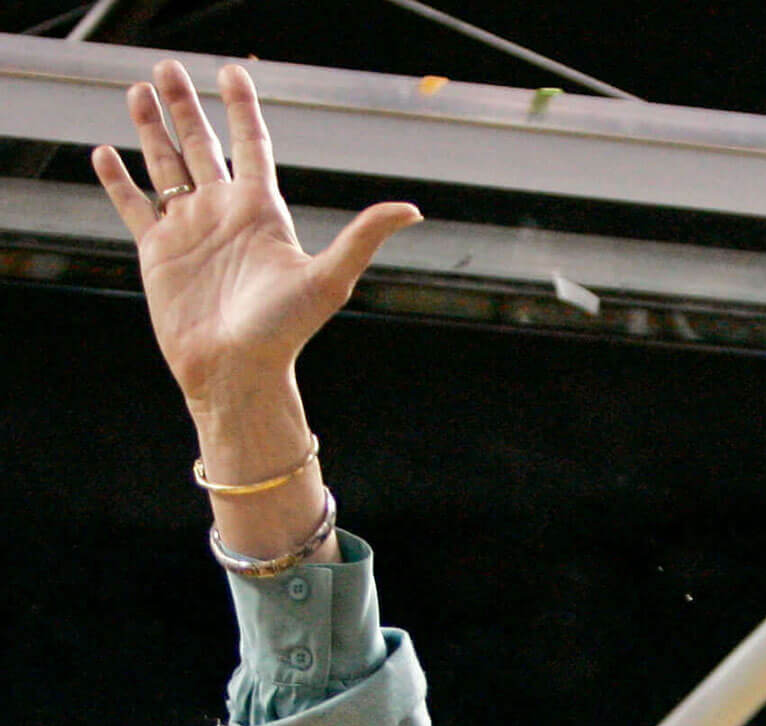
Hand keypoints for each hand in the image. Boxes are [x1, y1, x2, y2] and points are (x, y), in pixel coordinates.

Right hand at [92, 60, 418, 422]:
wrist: (237, 373)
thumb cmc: (285, 331)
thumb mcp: (329, 278)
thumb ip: (364, 236)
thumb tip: (412, 209)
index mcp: (262, 212)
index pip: (251, 145)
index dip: (241, 107)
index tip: (233, 71)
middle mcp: (224, 214)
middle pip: (202, 145)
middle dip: (186, 106)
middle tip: (167, 65)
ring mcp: (189, 230)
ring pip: (164, 165)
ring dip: (151, 129)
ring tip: (138, 90)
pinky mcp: (157, 251)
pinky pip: (133, 205)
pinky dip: (117, 180)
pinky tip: (105, 153)